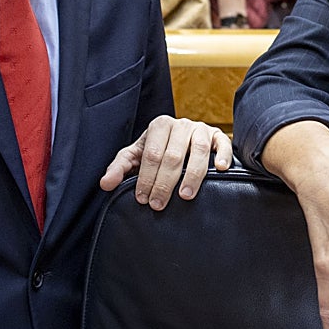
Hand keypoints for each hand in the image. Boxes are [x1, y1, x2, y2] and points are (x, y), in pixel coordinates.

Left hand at [99, 115, 231, 208]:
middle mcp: (181, 124)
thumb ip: (120, 169)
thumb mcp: (136, 158)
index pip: (152, 154)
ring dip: (192, 175)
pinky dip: (222, 156)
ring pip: (198, 151)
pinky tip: (220, 170)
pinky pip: (223, 144)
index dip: (146, 178)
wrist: (183, 141)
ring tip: (185, 196)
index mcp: (159, 125)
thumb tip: (106, 184)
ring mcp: (201, 129)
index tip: (142, 199)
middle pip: (173, 155)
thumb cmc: (157, 151)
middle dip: (164, 183)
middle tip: (158, 204)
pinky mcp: (218, 136)